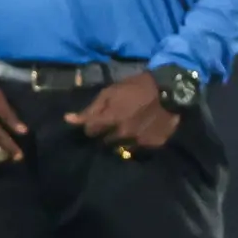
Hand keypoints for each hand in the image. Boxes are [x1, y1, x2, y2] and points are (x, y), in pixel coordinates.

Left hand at [65, 72, 179, 151]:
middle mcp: (122, 135)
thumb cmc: (135, 88)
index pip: (89, 132)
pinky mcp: (153, 146)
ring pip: (120, 148)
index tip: (95, 122)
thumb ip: (89, 109)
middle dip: (105, 134)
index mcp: (110, 120)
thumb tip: (68, 120)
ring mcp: (138, 142)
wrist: (170, 91)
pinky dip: (136, 143)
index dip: (91, 126)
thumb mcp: (110, 92)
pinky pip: (138, 149)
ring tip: (126, 129)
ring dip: (120, 140)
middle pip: (104, 142)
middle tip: (112, 125)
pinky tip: (140, 132)